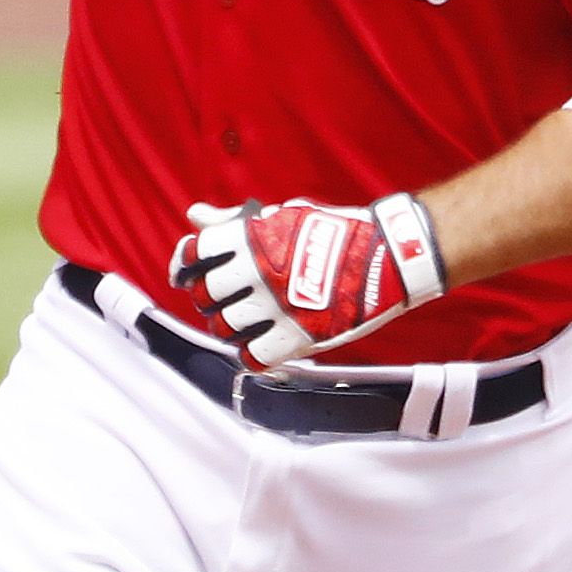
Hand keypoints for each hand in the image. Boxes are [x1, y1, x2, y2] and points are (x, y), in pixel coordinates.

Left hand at [169, 192, 446, 366]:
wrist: (386, 256)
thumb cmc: (333, 232)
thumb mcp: (282, 215)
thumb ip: (233, 221)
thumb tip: (194, 214)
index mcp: (251, 237)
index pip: (195, 253)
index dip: (185, 265)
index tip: (185, 274)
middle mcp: (257, 272)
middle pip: (204, 295)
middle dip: (208, 299)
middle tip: (222, 299)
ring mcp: (275, 307)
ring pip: (223, 328)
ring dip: (228, 327)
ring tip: (244, 322)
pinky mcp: (296, 337)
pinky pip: (252, 358)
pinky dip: (251, 354)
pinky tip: (261, 343)